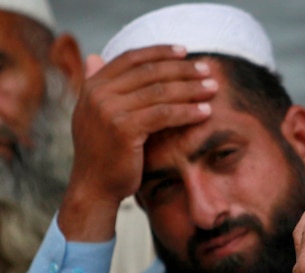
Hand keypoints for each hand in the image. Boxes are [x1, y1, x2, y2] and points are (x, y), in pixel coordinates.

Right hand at [65, 45, 217, 211]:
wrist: (93, 188)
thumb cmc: (102, 154)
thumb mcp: (94, 114)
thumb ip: (100, 88)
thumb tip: (94, 57)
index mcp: (92, 85)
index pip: (131, 58)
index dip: (160, 52)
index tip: (185, 52)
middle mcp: (97, 93)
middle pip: (149, 72)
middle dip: (182, 69)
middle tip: (207, 69)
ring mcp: (109, 110)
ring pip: (160, 92)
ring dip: (191, 89)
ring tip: (212, 88)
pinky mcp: (123, 128)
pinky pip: (164, 115)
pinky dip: (187, 112)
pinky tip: (205, 112)